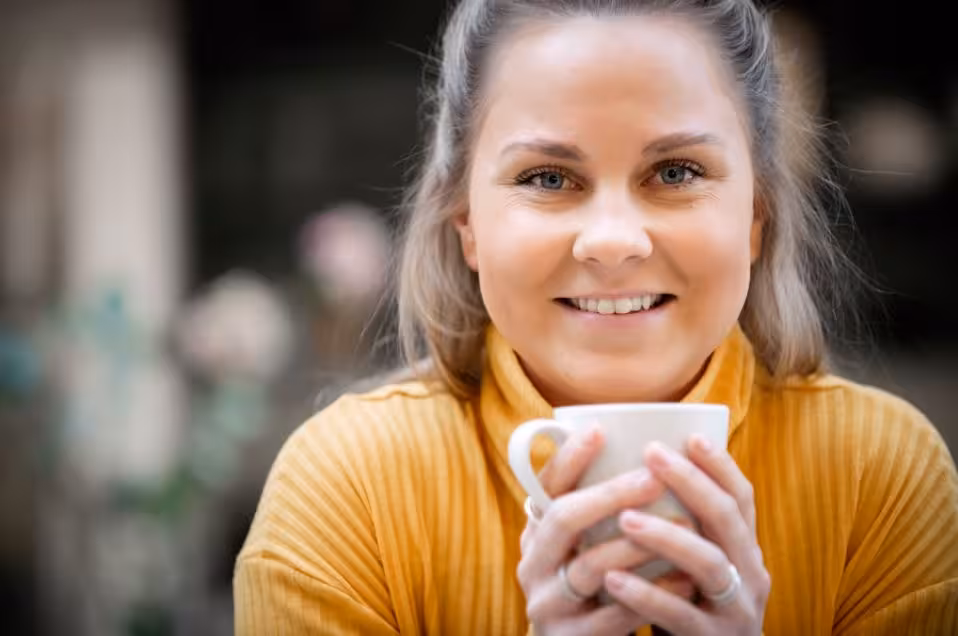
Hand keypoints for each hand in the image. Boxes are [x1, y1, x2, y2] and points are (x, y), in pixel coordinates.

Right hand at [517, 427, 696, 634]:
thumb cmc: (594, 589)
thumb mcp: (582, 547)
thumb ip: (598, 510)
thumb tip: (640, 448)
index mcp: (536, 534)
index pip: (545, 487)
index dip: (568, 458)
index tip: (599, 430)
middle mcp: (533, 564)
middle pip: (564, 519)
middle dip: (610, 494)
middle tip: (653, 477)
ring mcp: (547, 604)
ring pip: (589, 567)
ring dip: (637, 545)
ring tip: (682, 527)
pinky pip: (612, 616)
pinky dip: (651, 594)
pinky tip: (684, 579)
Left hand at [603, 436, 769, 634]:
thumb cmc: (688, 611)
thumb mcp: (693, 568)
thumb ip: (681, 529)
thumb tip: (635, 471)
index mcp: (744, 553)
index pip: (742, 499)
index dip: (720, 465)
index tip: (691, 436)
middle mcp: (750, 577)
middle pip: (727, 519)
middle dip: (691, 482)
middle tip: (652, 455)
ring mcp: (736, 612)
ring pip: (709, 564)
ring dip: (666, 537)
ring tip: (625, 518)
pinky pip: (680, 615)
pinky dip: (646, 595)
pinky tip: (613, 580)